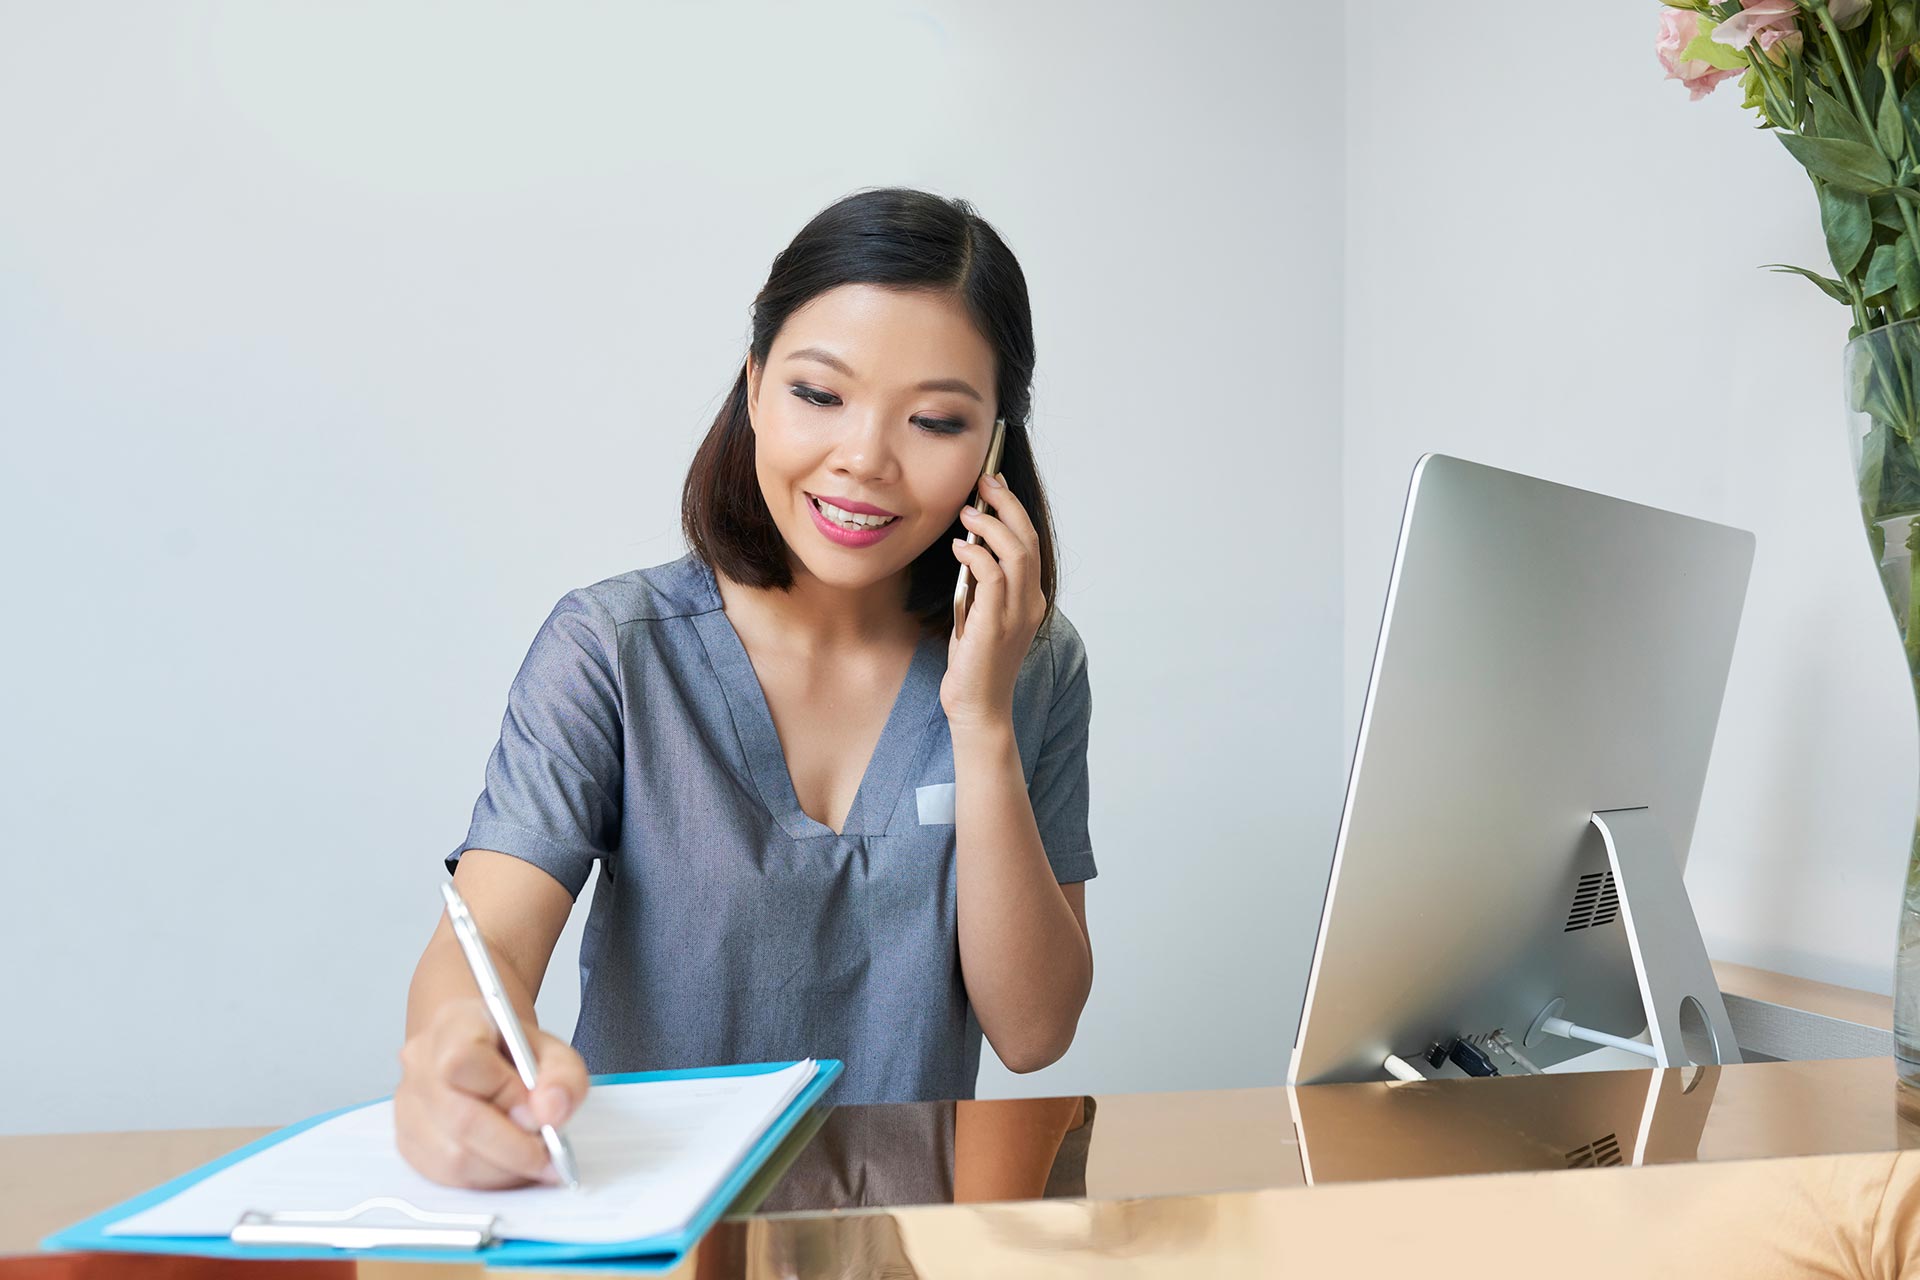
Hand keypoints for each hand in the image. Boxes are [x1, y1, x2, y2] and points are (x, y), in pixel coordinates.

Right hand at [394, 997, 587, 1188]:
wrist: (484, 1050)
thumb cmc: (514, 1050)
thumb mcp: (553, 1050)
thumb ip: (562, 1077)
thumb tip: (550, 1113)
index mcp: (454, 1025)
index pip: (464, 1062)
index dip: (507, 1094)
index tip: (541, 1112)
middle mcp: (421, 1064)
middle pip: (461, 1120)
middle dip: (516, 1148)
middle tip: (551, 1154)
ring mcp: (408, 1105)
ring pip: (453, 1159)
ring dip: (504, 1169)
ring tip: (533, 1158)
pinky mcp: (409, 1142)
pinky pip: (446, 1177)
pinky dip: (487, 1179)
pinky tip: (509, 1164)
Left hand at [942, 472, 1046, 732]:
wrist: (978, 708)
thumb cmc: (975, 665)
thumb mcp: (980, 616)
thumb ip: (981, 586)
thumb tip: (969, 548)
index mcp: (1031, 599)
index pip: (1030, 543)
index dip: (1014, 511)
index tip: (994, 487)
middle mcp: (1031, 602)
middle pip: (1028, 539)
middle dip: (1007, 504)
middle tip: (984, 481)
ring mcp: (1017, 613)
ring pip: (1016, 552)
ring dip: (991, 525)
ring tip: (967, 512)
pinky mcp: (996, 623)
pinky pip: (993, 575)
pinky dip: (977, 554)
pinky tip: (959, 548)